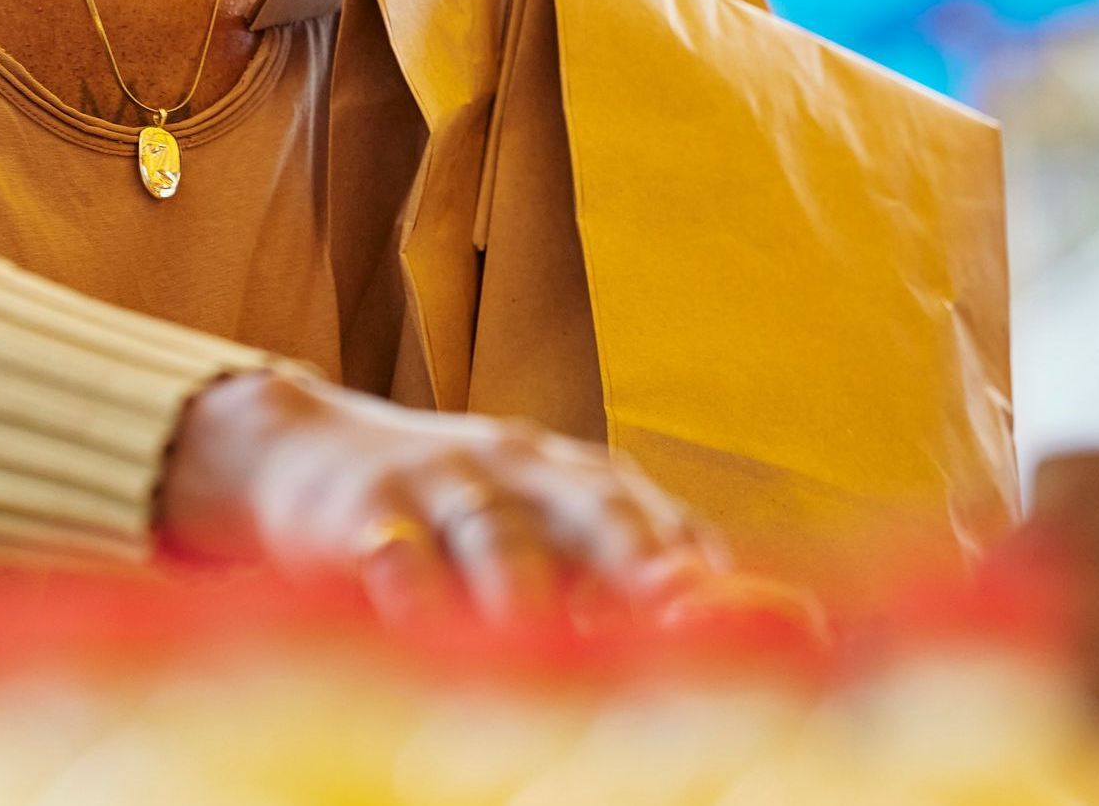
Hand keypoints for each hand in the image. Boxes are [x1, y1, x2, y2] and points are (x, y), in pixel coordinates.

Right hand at [154, 368, 726, 626]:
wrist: (308, 451)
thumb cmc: (461, 525)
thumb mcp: (548, 543)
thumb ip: (637, 590)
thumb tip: (790, 643)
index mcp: (590, 489)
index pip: (671, 534)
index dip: (717, 587)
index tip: (780, 633)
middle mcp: (531, 475)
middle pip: (600, 513)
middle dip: (645, 564)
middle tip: (685, 619)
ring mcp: (447, 485)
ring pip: (496, 531)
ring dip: (523, 589)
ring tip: (545, 647)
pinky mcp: (365, 505)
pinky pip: (389, 540)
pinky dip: (405, 573)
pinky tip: (415, 602)